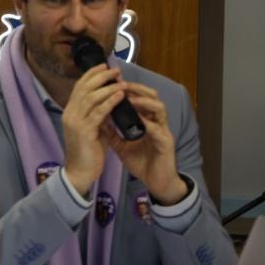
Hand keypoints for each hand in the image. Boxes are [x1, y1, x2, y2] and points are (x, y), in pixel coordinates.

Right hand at [61, 64, 126, 195]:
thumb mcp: (92, 128)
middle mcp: (70, 113)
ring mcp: (75, 121)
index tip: (105, 66)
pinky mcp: (84, 130)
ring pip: (91, 97)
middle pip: (84, 87)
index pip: (79, 86)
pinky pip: (99, 111)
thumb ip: (98, 114)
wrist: (80, 172)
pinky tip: (120, 96)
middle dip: (101, 76)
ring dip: (108, 87)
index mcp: (70, 111)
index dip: (92, 74)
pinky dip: (110, 101)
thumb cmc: (88, 151)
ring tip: (122, 82)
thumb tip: (110, 100)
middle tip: (116, 71)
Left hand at [103, 82, 186, 204]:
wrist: (156, 183)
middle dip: (137, 88)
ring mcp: (163, 131)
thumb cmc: (141, 162)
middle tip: (121, 84)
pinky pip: (159, 129)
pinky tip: (139, 120)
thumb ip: (112, 133)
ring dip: (144, 102)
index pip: (140, 97)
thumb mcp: (122, 146)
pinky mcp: (167, 143)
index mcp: (147, 121)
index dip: (128, 88)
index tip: (112, 82)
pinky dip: (149, 123)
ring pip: (159, 108)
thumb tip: (97, 120)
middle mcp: (157, 122)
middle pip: (152, 97)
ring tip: (129, 98)